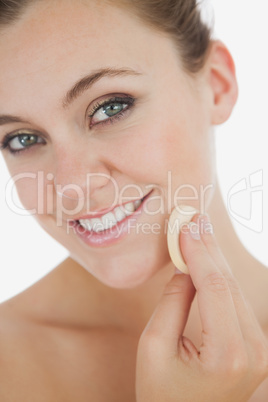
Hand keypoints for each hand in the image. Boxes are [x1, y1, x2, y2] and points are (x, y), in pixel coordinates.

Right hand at [136, 214, 267, 401]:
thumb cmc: (161, 392)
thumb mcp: (153, 347)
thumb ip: (171, 302)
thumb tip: (184, 266)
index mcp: (227, 355)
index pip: (213, 286)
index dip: (198, 252)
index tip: (185, 225)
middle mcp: (253, 351)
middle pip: (228, 284)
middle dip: (209, 249)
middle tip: (194, 219)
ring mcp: (259, 350)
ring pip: (234, 290)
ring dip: (215, 260)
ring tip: (198, 233)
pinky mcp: (256, 346)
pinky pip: (236, 302)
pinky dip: (220, 278)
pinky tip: (208, 259)